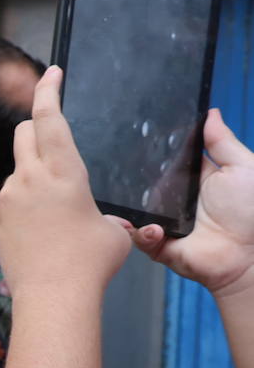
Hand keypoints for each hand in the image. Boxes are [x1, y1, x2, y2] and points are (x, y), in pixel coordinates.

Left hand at [0, 66, 130, 295]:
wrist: (52, 297)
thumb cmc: (90, 263)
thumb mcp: (114, 231)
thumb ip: (105, 213)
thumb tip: (101, 220)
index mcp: (63, 171)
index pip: (49, 117)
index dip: (49, 90)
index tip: (51, 73)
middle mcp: (29, 178)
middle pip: (23, 132)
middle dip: (36, 127)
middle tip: (53, 138)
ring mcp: (8, 198)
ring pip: (18, 170)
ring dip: (33, 175)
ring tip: (57, 211)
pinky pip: (11, 198)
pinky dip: (25, 201)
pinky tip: (42, 229)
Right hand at [129, 108, 253, 298]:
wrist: (249, 255)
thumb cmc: (251, 212)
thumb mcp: (242, 167)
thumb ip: (222, 142)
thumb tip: (210, 113)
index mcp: (192, 181)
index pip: (165, 162)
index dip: (153, 152)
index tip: (137, 137)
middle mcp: (175, 201)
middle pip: (143, 184)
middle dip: (132, 178)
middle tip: (126, 171)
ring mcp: (164, 223)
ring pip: (134, 209)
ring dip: (132, 207)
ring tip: (137, 205)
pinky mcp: (157, 245)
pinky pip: (138, 236)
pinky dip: (142, 232)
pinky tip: (154, 228)